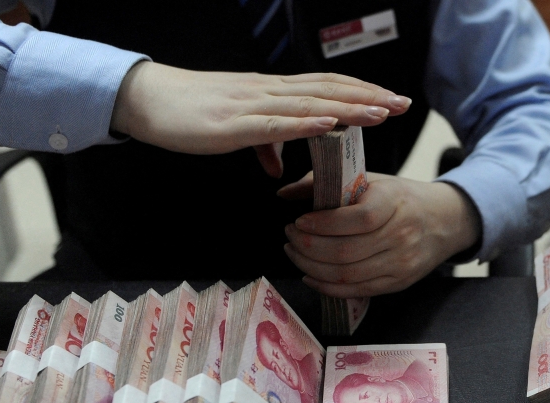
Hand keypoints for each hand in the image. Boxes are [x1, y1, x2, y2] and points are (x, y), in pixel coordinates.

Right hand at [110, 62, 410, 165]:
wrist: (146, 100)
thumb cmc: (190, 113)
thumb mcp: (235, 132)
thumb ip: (263, 144)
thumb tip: (279, 169)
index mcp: (271, 94)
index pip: (325, 87)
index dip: (359, 91)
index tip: (390, 100)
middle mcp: (268, 92)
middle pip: (328, 90)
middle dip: (368, 97)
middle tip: (403, 104)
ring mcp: (253, 105)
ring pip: (309, 103)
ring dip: (348, 106)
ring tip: (381, 111)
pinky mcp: (234, 124)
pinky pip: (275, 124)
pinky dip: (305, 122)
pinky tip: (329, 122)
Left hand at [280, 173, 481, 296]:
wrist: (445, 221)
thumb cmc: (401, 198)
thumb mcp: (371, 180)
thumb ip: (326, 183)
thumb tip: (285, 193)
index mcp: (394, 202)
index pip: (357, 219)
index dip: (322, 224)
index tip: (299, 221)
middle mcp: (401, 235)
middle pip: (347, 252)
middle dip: (309, 248)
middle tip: (290, 238)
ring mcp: (401, 263)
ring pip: (348, 275)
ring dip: (312, 267)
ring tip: (295, 254)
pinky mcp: (398, 283)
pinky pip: (357, 290)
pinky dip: (327, 286)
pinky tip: (310, 275)